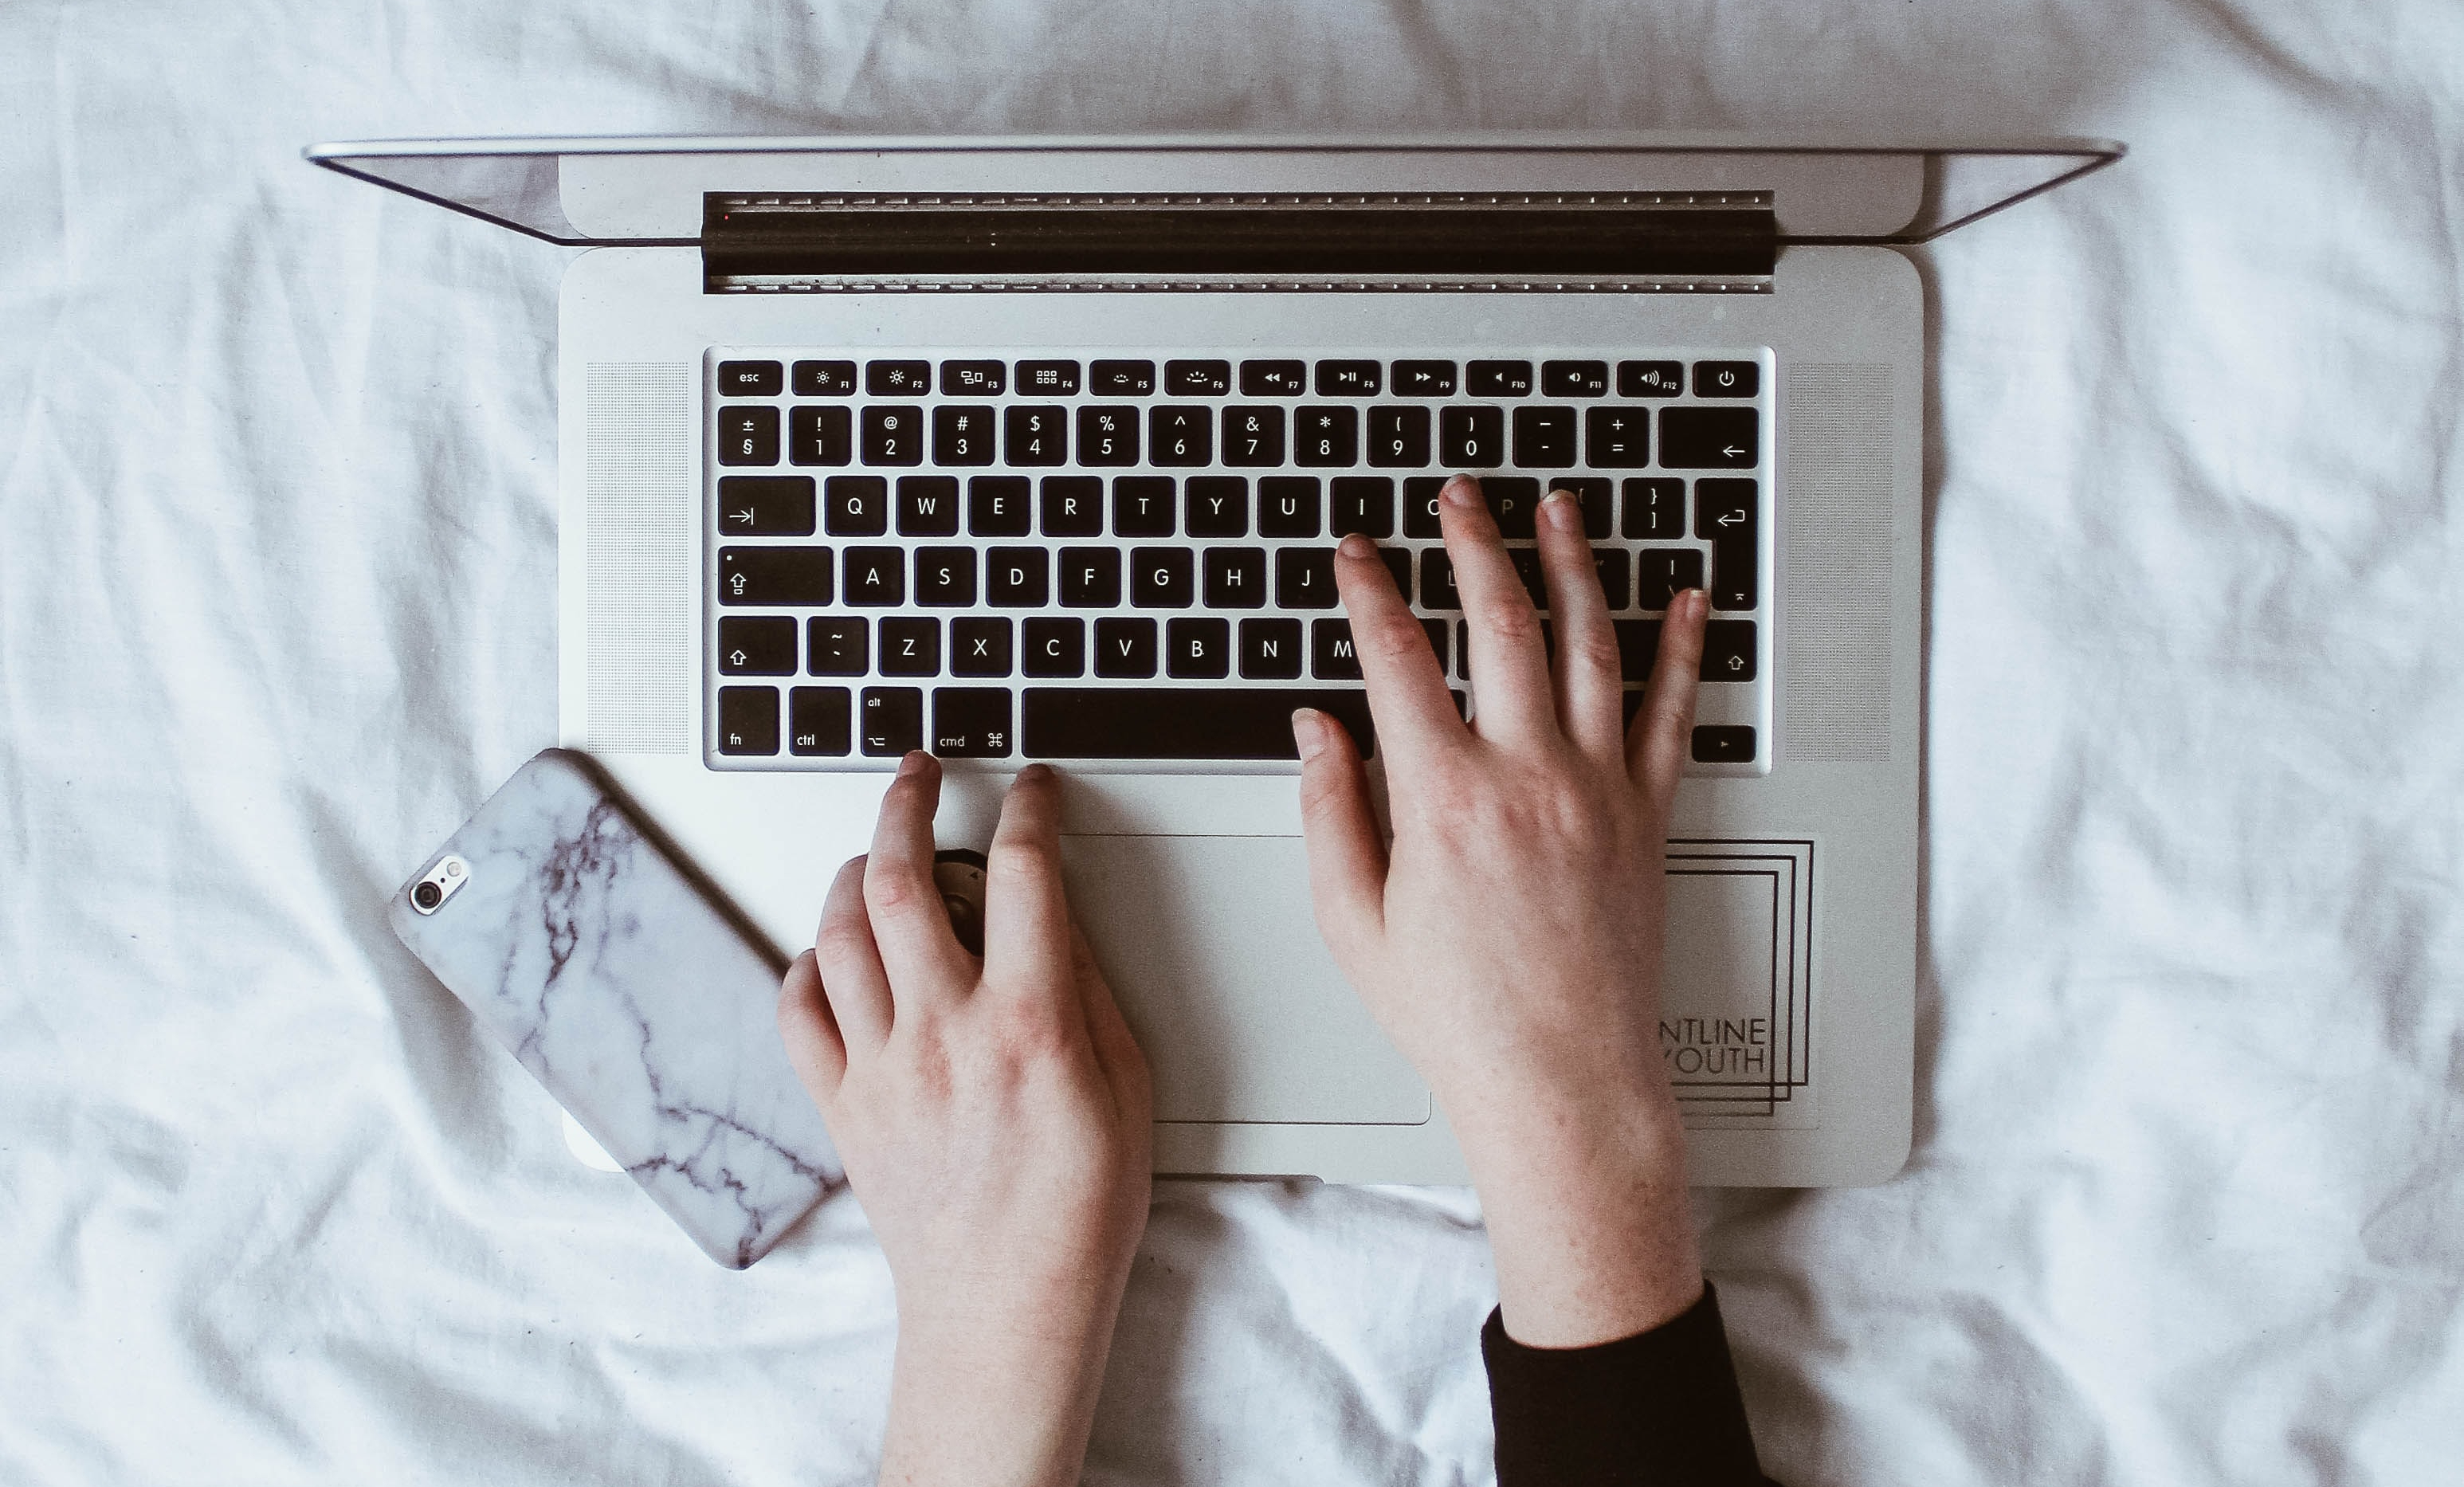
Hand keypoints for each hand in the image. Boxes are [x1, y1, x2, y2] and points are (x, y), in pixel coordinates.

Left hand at [779, 756, 1151, 1486]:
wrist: (1007, 1306)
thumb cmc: (1079, 1211)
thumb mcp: (1128, 1087)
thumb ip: (1088, 991)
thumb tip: (1055, 918)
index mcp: (1030, 1022)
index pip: (1023, 873)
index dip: (1027, 808)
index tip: (1030, 787)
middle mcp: (945, 1031)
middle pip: (899, 878)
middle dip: (904, 802)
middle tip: (918, 772)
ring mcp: (882, 1066)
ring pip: (839, 931)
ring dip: (852, 872)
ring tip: (874, 854)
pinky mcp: (841, 1104)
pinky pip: (798, 1009)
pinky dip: (808, 964)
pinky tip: (834, 954)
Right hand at [1294, 473, 1710, 1347]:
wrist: (1562, 1078)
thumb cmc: (1459, 1018)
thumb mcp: (1354, 923)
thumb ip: (1329, 813)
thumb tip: (1316, 731)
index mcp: (1442, 802)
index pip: (1397, 660)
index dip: (1370, 592)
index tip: (1357, 555)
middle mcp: (1526, 779)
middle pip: (1501, 625)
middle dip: (1473, 545)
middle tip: (1459, 499)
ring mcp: (1597, 791)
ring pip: (1590, 645)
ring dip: (1572, 566)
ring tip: (1558, 511)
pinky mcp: (1647, 817)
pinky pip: (1670, 713)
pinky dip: (1680, 648)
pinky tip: (1683, 598)